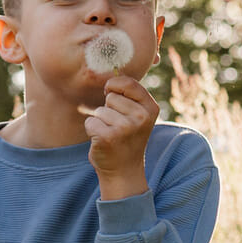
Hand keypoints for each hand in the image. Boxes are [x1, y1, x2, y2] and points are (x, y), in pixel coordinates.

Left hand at [84, 76, 158, 197]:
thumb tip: (112, 71)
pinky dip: (92, 130)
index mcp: (151, 108)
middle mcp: (141, 117)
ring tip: (111, 134)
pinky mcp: (108, 137)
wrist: (124, 171)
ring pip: (100, 110)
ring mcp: (125, 128)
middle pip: (111, 97)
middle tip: (117, 127)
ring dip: (100, 121)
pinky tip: (103, 141)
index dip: (115, 85)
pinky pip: (91, 122)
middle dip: (108, 109)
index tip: (112, 93)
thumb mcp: (137, 116)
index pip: (129, 82)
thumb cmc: (127, 139)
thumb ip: (130, 96)